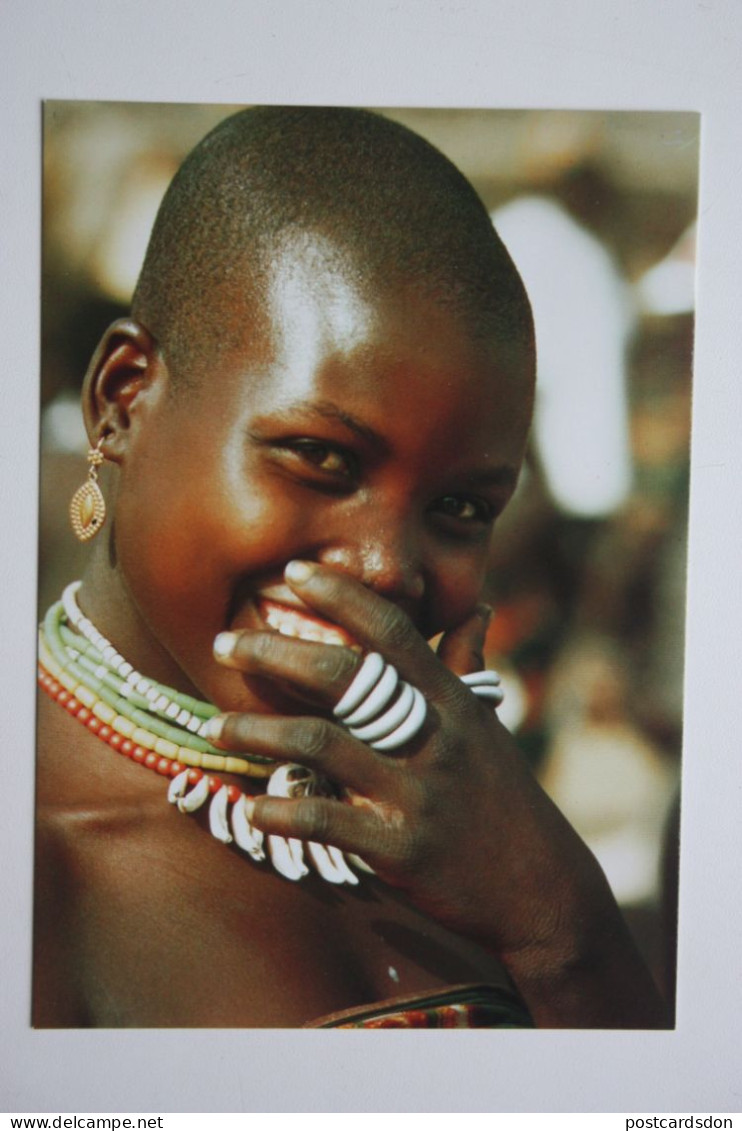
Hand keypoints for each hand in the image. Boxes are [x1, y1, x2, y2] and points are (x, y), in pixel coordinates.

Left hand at [209, 560, 666, 1025]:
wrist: (540, 887)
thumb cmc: (503, 795)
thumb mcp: (488, 724)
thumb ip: (466, 663)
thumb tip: (474, 606)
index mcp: (451, 700)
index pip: (391, 630)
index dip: (341, 595)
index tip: (293, 571)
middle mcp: (432, 737)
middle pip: (343, 675)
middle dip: (274, 653)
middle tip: (224, 644)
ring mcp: (414, 793)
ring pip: (319, 744)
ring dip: (257, 732)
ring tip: (215, 727)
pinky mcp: (399, 848)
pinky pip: (325, 821)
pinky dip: (281, 810)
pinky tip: (252, 803)